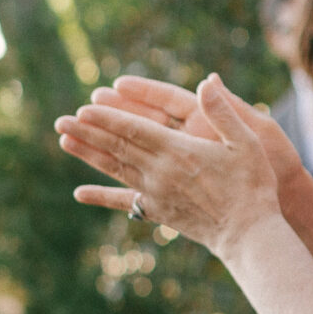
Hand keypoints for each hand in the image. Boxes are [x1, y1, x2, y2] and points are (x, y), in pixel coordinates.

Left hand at [56, 73, 286, 258]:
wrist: (248, 232)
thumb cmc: (252, 184)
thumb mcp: (248, 141)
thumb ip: (223, 111)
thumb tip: (208, 81)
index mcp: (180, 151)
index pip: (134, 130)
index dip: (108, 119)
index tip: (83, 109)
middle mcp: (160, 172)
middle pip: (117, 147)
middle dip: (88, 132)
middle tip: (60, 121)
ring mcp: (155, 193)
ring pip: (115, 169)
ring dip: (88, 155)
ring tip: (64, 142)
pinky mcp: (156, 211)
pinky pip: (123, 201)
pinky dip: (100, 197)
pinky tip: (78, 194)